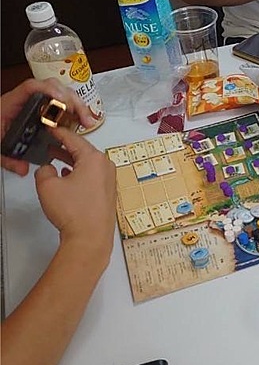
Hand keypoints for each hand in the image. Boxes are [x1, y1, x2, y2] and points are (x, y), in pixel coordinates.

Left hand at [1, 78, 96, 175]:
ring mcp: (37, 101)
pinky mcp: (44, 106)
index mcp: (11, 103)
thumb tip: (23, 167)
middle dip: (72, 100)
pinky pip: (63, 101)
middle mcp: (26, 99)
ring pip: (62, 92)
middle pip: (54, 87)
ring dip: (77, 104)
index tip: (61, 100)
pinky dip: (75, 108)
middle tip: (81, 115)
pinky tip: (82, 118)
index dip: (49, 90)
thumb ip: (8, 159)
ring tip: (86, 119)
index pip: (32, 87)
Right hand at [34, 127, 116, 263]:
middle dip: (65, 145)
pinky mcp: (108, 191)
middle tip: (51, 141)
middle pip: (83, 150)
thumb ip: (44, 170)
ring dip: (71, 159)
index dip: (59, 132)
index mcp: (94, 159)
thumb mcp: (48, 186)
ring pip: (87, 163)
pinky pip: (92, 175)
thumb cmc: (73, 211)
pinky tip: (67, 174)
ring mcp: (109, 179)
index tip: (51, 127)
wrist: (90, 236)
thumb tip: (48, 168)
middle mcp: (106, 166)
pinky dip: (79, 171)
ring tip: (54, 156)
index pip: (74, 139)